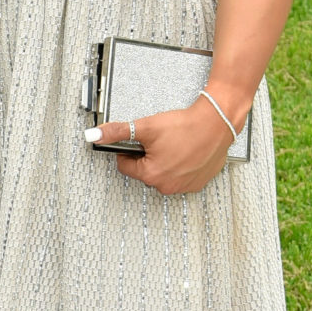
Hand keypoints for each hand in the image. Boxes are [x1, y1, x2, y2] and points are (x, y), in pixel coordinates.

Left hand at [94, 95, 238, 196]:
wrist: (217, 123)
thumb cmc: (186, 126)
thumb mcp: (146, 126)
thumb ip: (117, 132)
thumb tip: (94, 136)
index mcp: (151, 175)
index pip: (125, 166)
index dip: (128, 151)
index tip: (138, 141)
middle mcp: (167, 186)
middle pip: (144, 171)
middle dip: (147, 157)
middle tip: (159, 141)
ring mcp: (184, 186)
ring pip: (163, 174)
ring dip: (164, 161)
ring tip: (174, 144)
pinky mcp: (198, 183)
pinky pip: (181, 176)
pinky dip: (180, 165)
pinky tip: (185, 151)